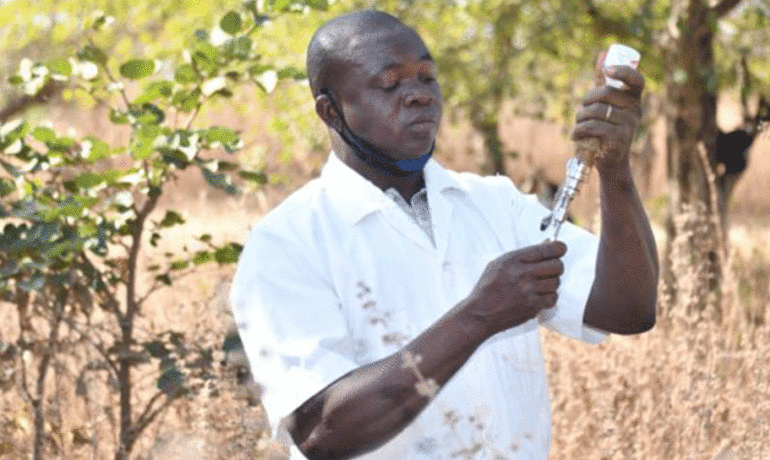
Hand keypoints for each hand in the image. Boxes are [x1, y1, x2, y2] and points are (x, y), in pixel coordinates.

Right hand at [464, 241, 566, 335]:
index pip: (548, 249)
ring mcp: (529, 291)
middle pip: (557, 266)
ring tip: (540, 284)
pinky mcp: (533, 306)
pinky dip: (549, 297)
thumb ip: (521, 256)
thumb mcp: (498, 264)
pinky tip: (539, 295)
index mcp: (514, 260)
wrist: (480, 313)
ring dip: (551, 282)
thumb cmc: (487, 287)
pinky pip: (553, 298)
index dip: (559, 248)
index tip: (560, 249)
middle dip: (557, 266)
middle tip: (551, 269)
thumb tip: (544, 246)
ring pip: (556, 282)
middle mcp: (523, 274)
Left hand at [571, 52, 644, 176]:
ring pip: (596, 111)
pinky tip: (576, 136)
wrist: (610, 161)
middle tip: (581, 110)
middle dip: (586, 101)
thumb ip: (604, 81)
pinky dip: (579, 131)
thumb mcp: (605, 104)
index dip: (623, 72)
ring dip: (580, 118)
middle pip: (605, 94)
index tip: (607, 71)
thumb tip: (603, 54)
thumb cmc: (605, 129)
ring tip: (578, 126)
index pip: (636, 80)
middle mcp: (635, 110)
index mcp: (634, 99)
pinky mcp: (619, 139)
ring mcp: (629, 125)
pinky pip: (593, 127)